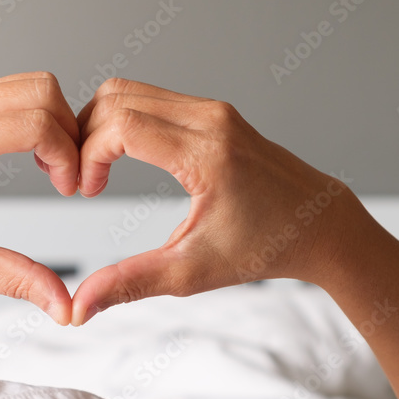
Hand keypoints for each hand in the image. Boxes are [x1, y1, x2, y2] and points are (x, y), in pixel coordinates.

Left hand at [0, 72, 80, 324]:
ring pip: (25, 84)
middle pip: (41, 89)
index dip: (68, 156)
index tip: (69, 189)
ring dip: (51, 120)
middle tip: (67, 174)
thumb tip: (64, 306)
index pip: (38, 124)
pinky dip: (29, 115)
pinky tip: (27, 155)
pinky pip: (4, 92)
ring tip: (49, 168)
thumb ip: (17, 279)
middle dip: (68, 129)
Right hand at [70, 78, 358, 324]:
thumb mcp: (193, 272)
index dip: (87, 154)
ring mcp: (213, 110)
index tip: (86, 190)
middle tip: (81, 177)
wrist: (319, 225)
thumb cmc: (265, 247)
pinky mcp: (214, 111)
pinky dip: (123, 119)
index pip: (121, 125)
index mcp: (207, 155)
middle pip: (116, 96)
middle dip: (84, 134)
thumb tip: (79, 308)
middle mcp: (210, 120)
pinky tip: (121, 157)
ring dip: (100, 124)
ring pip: (130, 90)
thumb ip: (131, 283)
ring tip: (96, 169)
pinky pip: (152, 98)